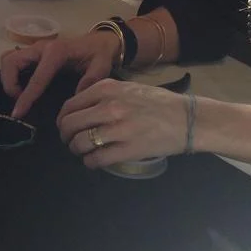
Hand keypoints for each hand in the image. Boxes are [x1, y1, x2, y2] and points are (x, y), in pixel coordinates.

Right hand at [0, 31, 119, 118]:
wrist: (100, 40)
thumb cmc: (99, 54)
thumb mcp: (101, 67)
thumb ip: (91, 81)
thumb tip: (75, 99)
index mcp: (56, 52)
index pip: (36, 78)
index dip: (25, 97)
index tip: (17, 113)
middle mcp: (41, 47)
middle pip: (11, 61)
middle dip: (9, 84)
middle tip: (20, 101)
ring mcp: (36, 48)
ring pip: (8, 58)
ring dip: (8, 78)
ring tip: (19, 95)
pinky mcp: (34, 52)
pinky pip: (14, 59)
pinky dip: (11, 74)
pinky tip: (22, 87)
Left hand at [56, 79, 188, 168]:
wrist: (186, 118)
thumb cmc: (157, 102)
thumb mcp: (127, 88)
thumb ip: (104, 95)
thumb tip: (80, 109)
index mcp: (107, 89)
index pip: (70, 105)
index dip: (63, 119)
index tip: (65, 126)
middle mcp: (109, 107)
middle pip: (70, 124)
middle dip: (65, 136)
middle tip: (69, 141)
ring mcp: (118, 129)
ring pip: (80, 143)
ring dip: (76, 150)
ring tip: (82, 151)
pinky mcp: (127, 149)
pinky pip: (97, 159)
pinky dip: (90, 162)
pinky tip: (93, 161)